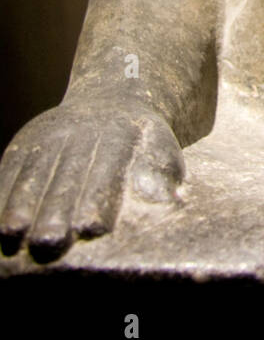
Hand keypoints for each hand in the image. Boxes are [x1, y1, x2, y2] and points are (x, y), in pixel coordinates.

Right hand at [0, 99, 183, 258]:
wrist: (113, 97)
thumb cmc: (141, 141)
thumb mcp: (160, 147)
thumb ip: (163, 173)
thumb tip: (170, 201)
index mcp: (118, 136)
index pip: (106, 170)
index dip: (97, 199)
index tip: (90, 228)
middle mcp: (80, 134)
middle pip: (66, 176)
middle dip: (55, 210)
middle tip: (48, 243)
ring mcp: (49, 136)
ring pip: (33, 171)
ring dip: (20, 204)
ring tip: (12, 234)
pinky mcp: (26, 142)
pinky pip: (9, 168)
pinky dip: (0, 192)